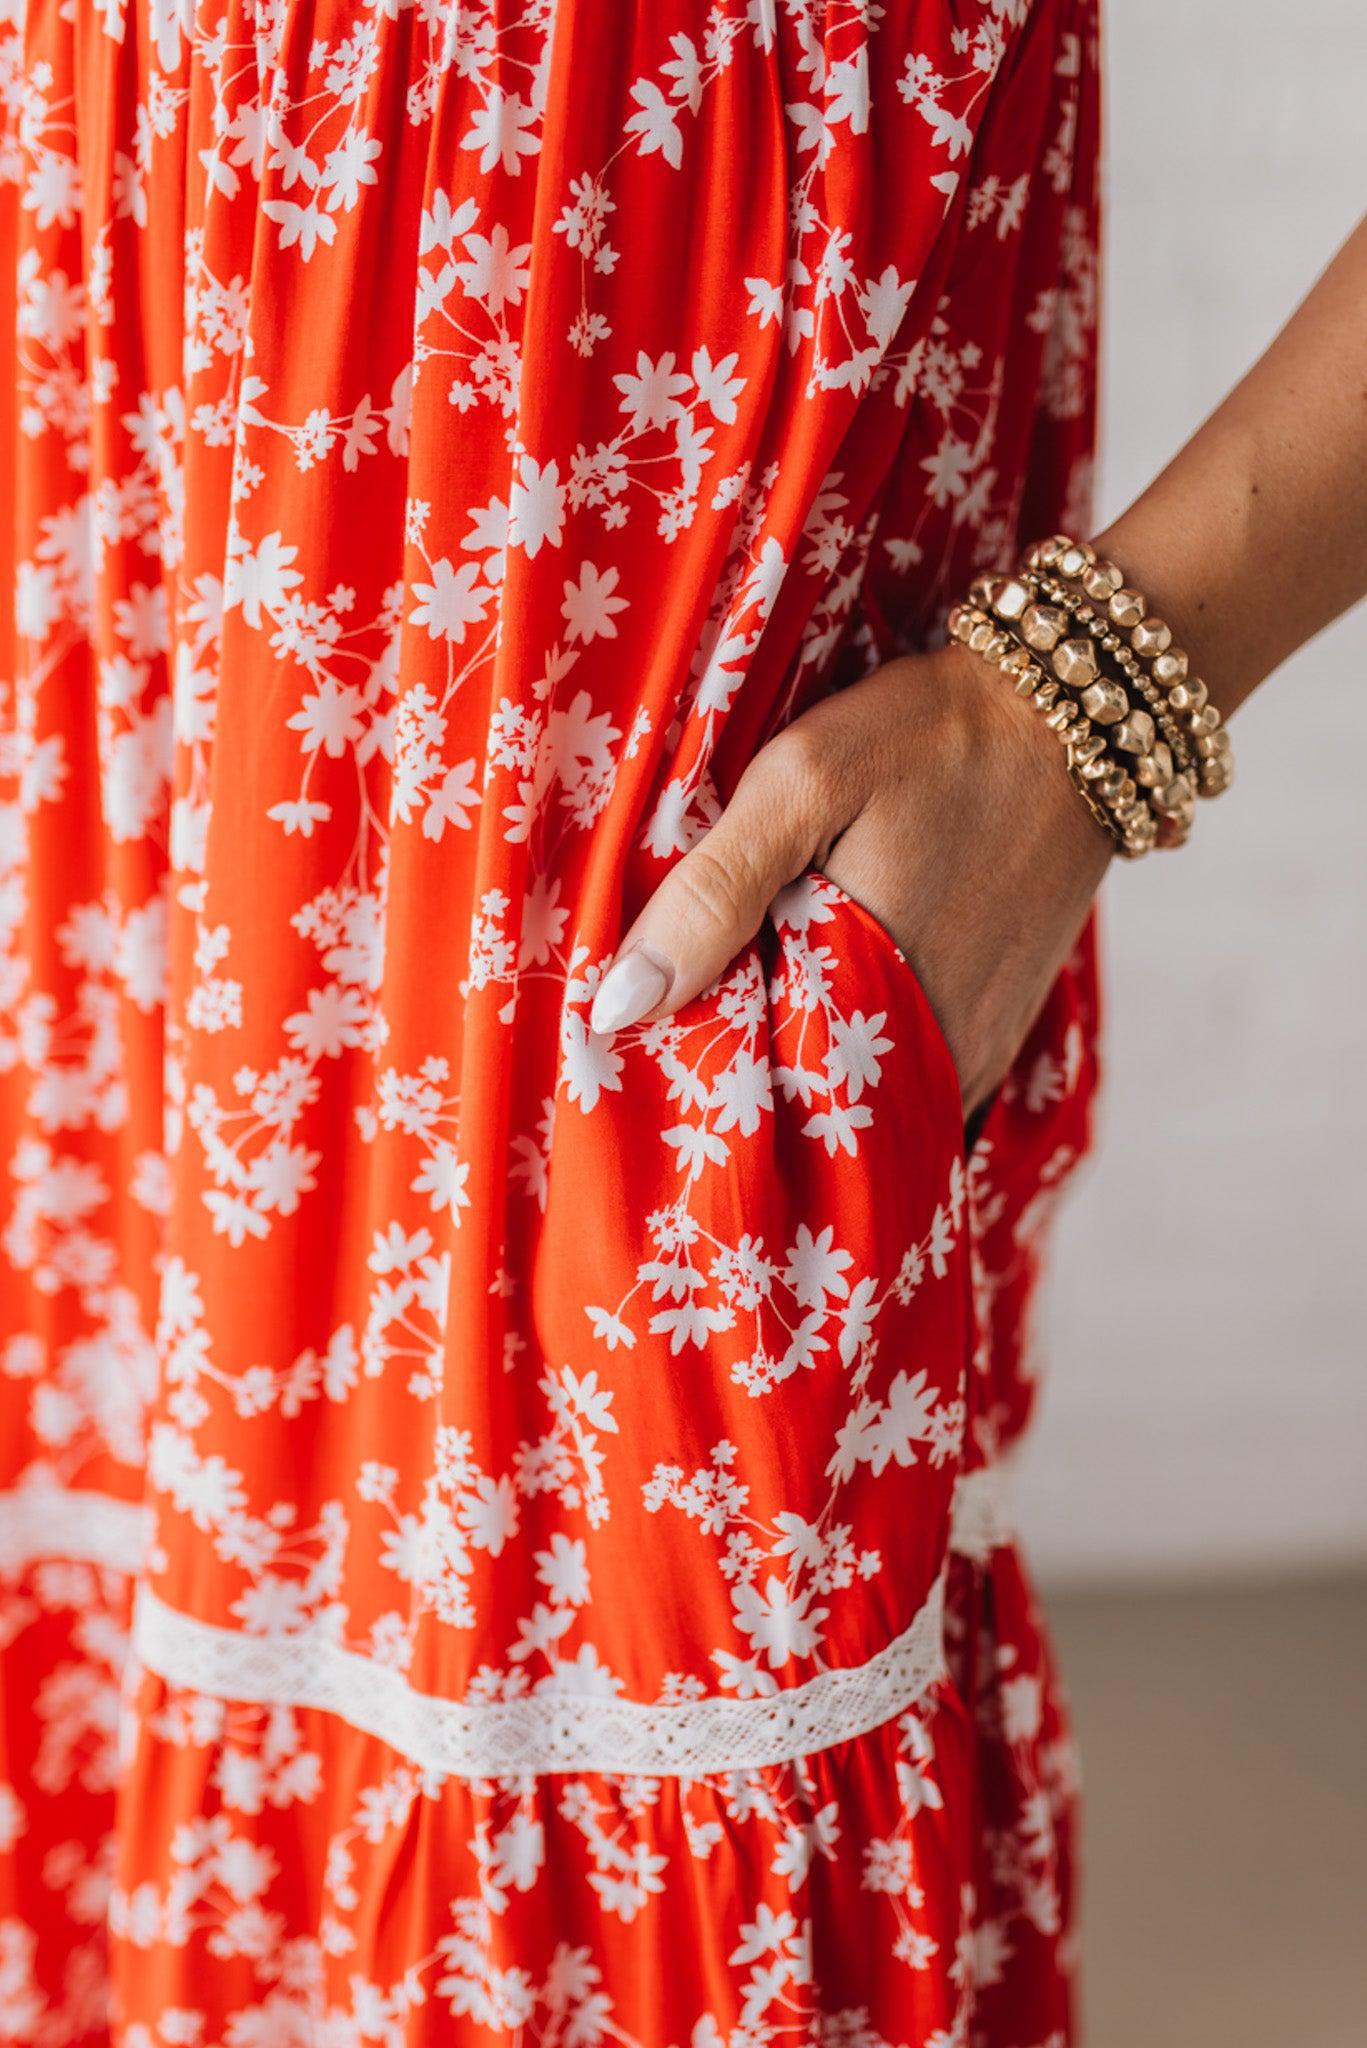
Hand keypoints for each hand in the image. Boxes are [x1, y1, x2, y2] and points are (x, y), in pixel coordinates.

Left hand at [589, 642, 1113, 1114]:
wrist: (1080, 714)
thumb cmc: (935, 738)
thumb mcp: (808, 781)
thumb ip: (713, 891)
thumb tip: (617, 1006)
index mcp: (869, 1013)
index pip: (750, 1107)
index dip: (688, 1081)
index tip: (635, 1053)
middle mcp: (932, 1060)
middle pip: (806, 1116)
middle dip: (741, 1081)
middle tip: (677, 1025)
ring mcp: (971, 1055)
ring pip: (857, 1103)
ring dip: (799, 1068)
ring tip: (742, 1006)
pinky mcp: (995, 1034)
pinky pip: (905, 1078)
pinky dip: (855, 1054)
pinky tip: (814, 995)